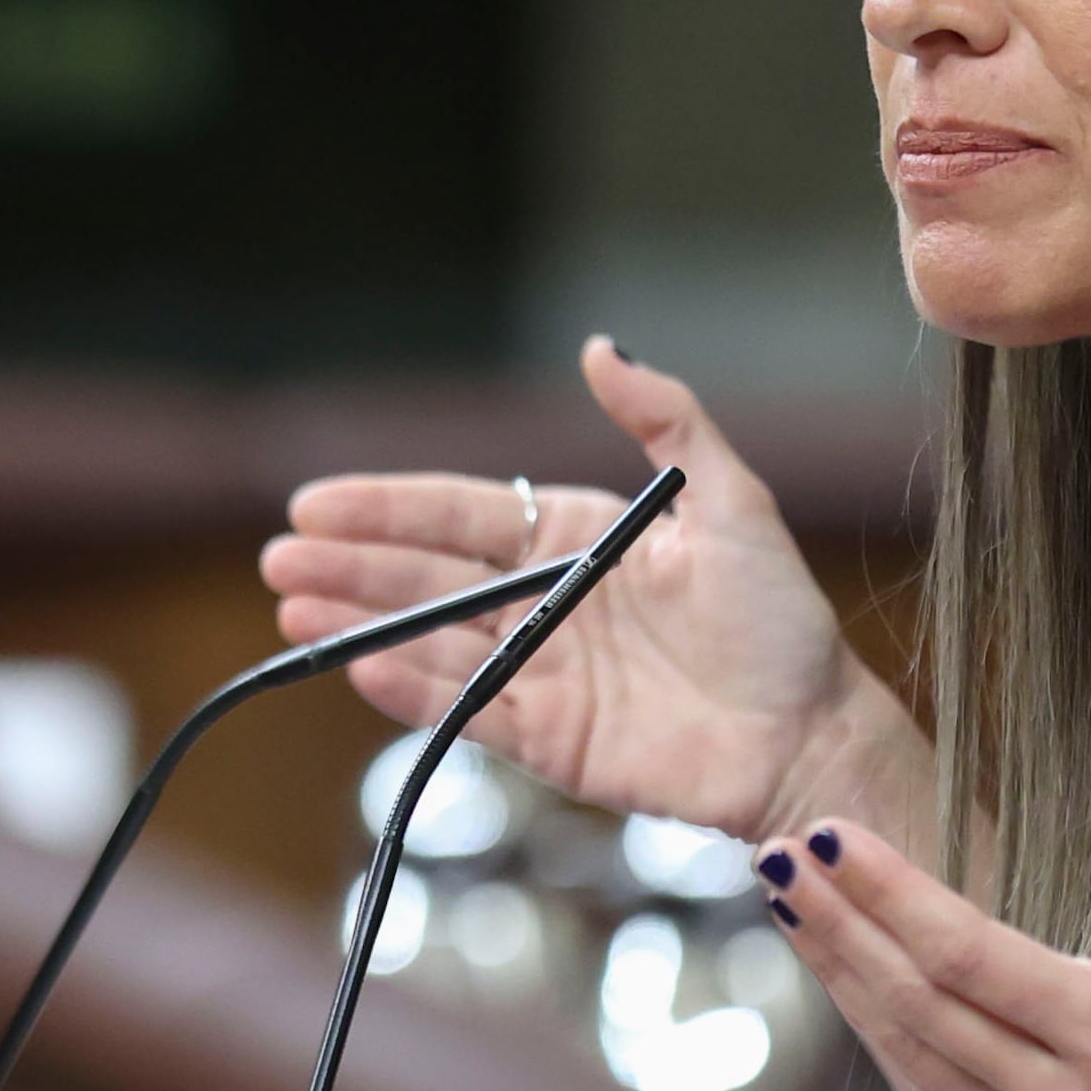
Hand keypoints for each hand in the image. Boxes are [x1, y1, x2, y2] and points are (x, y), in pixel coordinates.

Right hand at [260, 339, 915, 845]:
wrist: (811, 735)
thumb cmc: (782, 623)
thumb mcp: (732, 502)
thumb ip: (667, 422)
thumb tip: (601, 349)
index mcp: (579, 541)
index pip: (465, 517)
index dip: (390, 507)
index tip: (318, 501)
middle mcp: (547, 604)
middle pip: (430, 579)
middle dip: (353, 566)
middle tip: (279, 556)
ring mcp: (542, 675)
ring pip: (431, 642)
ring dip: (361, 624)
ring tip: (296, 608)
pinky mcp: (548, 741)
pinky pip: (468, 709)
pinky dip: (413, 689)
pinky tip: (362, 665)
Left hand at [761, 821, 1090, 1090]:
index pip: (972, 959)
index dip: (892, 896)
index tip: (830, 834)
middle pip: (918, 1003)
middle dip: (839, 925)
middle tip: (775, 852)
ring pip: (905, 1047)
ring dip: (835, 970)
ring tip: (781, 895)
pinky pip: (921, 1076)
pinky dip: (866, 1016)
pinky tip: (831, 957)